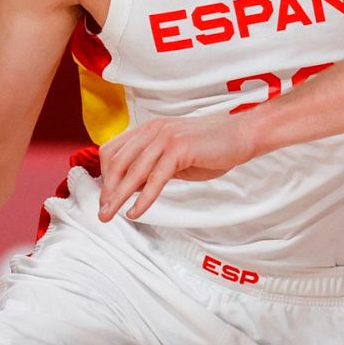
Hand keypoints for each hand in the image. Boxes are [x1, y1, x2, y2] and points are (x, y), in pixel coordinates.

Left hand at [97, 112, 257, 221]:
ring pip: (133, 171)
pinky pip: (155, 178)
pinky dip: (144, 198)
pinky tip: (136, 212)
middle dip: (107, 190)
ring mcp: (166, 137)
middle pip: (118, 161)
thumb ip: (152, 167)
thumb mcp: (174, 156)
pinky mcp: (179, 149)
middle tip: (103, 212)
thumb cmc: (211, 147)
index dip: (105, 175)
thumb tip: (131, 188)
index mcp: (149, 129)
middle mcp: (153, 130)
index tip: (105, 196)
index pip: (113, 150)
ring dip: (119, 196)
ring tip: (111, 215)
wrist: (241, 136)